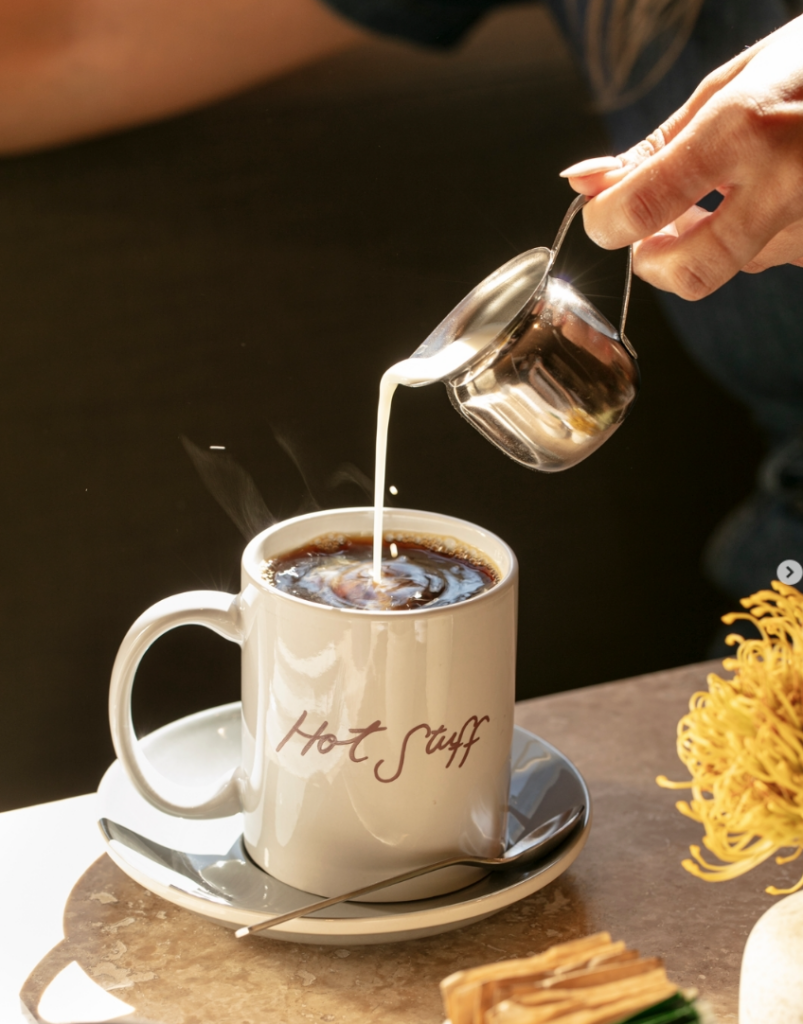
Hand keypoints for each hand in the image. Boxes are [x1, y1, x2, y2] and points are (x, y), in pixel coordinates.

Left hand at [560, 15, 802, 299]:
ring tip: (726, 187)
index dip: (605, 222)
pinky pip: (769, 255)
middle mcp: (785, 182)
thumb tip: (583, 182)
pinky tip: (769, 191)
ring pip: (731, 264)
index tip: (601, 215)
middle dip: (652, 262)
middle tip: (645, 237)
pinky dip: (752, 234)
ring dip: (706, 241)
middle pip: (690, 271)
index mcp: (746, 129)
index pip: (644, 206)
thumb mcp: (731, 85)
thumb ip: (654, 147)